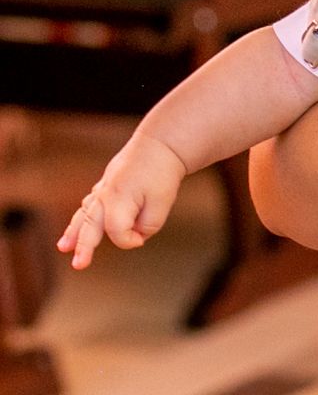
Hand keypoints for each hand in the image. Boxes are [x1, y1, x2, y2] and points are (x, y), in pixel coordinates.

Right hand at [56, 130, 188, 268]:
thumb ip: (148, 225)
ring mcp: (103, 189)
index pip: (118, 232)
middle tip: (78, 265)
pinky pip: (88, 204)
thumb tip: (135, 236)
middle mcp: (105, 195)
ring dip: (73, 232)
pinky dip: (80, 217)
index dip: (132, 240)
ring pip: (84, 214)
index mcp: (118, 200)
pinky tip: (76, 227)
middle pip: (90, 226)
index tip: (143, 237)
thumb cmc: (161, 173)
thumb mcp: (163, 202)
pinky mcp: (105, 184)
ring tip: (64, 248)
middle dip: (84, 247)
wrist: (160, 143)